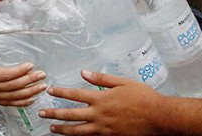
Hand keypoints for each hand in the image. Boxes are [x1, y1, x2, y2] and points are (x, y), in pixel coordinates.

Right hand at [0, 47, 46, 105]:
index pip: (5, 75)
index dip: (19, 71)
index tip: (31, 65)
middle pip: (12, 86)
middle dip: (29, 81)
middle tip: (41, 74)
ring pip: (13, 97)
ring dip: (29, 92)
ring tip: (42, 86)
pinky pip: (10, 104)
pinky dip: (22, 103)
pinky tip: (32, 98)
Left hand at [40, 69, 165, 134]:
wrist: (159, 117)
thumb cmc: (143, 97)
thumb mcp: (122, 82)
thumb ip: (101, 79)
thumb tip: (83, 72)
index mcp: (101, 98)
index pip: (75, 94)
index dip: (61, 92)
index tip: (50, 91)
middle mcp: (100, 114)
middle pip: (71, 114)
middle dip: (54, 114)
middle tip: (41, 114)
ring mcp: (104, 128)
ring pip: (78, 130)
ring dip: (63, 129)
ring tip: (52, 129)